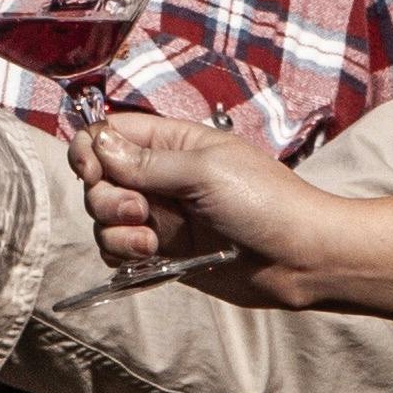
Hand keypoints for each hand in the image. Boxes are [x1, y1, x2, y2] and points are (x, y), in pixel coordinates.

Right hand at [72, 114, 392, 327]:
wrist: (301, 258)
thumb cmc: (265, 203)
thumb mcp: (206, 172)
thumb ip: (148, 162)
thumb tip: (97, 144)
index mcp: (173, 143)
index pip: (109, 133)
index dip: (91, 149)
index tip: (95, 169)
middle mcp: (160, 176)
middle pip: (98, 177)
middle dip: (105, 195)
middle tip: (139, 209)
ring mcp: (161, 215)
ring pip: (104, 216)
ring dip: (114, 228)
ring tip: (150, 240)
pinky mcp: (162, 251)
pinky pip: (119, 249)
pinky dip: (123, 252)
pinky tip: (150, 255)